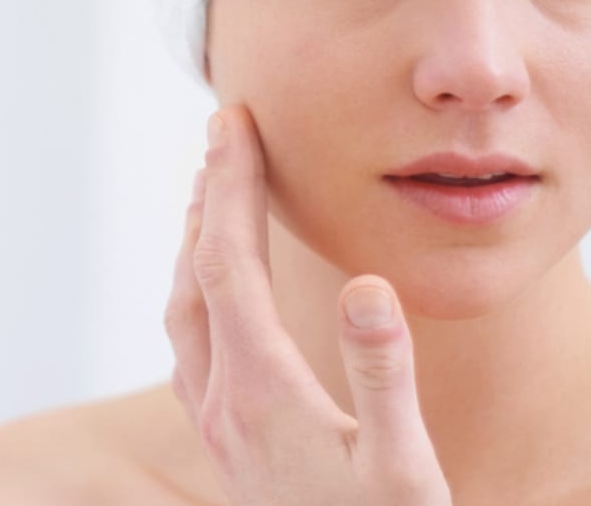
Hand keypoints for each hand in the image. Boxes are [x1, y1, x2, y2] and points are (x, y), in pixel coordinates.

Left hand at [165, 104, 452, 505]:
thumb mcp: (404, 467)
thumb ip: (383, 374)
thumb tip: (364, 284)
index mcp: (262, 392)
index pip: (229, 262)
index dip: (228, 186)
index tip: (234, 122)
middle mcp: (223, 402)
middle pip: (197, 274)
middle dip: (207, 196)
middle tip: (225, 132)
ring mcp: (218, 424)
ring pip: (186, 309)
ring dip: (197, 240)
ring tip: (214, 191)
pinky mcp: (228, 441)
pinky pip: (193, 344)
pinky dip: (200, 290)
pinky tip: (217, 288)